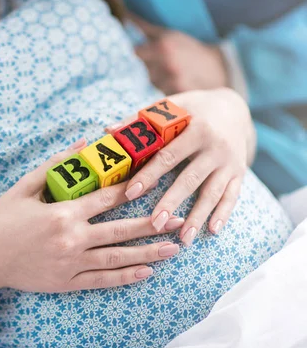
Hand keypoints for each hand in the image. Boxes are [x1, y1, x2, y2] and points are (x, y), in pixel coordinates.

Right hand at [0, 140, 184, 292]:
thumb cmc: (2, 219)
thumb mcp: (24, 187)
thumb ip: (54, 165)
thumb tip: (83, 143)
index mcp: (63, 213)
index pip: (107, 199)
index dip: (134, 190)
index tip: (156, 182)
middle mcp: (72, 239)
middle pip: (120, 230)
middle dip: (152, 224)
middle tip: (180, 220)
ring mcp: (70, 263)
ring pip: (116, 258)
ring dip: (147, 253)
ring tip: (173, 249)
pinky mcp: (66, 282)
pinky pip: (101, 281)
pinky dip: (125, 277)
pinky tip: (146, 273)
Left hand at [111, 88, 253, 245]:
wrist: (233, 107)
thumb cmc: (191, 109)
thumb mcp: (169, 107)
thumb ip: (139, 120)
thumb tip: (108, 131)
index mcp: (196, 128)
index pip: (167, 156)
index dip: (148, 174)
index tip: (130, 193)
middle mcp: (216, 146)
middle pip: (189, 178)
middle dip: (171, 202)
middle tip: (155, 224)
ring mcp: (230, 162)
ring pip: (212, 193)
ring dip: (197, 217)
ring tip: (183, 239)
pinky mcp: (239, 173)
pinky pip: (232, 197)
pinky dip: (223, 215)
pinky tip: (212, 232)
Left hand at [133, 16, 227, 94]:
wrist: (217, 68)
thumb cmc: (189, 49)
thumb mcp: (170, 35)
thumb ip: (146, 28)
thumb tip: (126, 16)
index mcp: (163, 46)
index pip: (137, 52)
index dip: (142, 53)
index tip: (149, 54)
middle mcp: (167, 64)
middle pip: (143, 70)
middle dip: (150, 68)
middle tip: (167, 65)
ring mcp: (173, 80)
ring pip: (151, 83)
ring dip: (158, 80)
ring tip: (173, 75)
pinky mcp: (178, 94)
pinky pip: (161, 93)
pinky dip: (166, 90)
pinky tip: (176, 84)